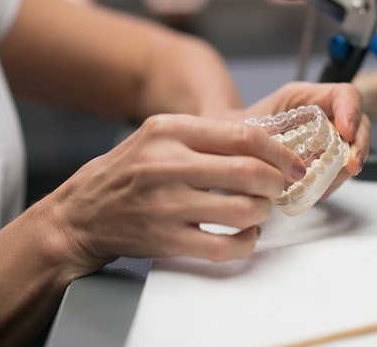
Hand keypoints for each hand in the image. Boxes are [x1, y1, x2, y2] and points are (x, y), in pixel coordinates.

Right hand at [37, 114, 305, 279]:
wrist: (84, 212)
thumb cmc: (131, 171)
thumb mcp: (160, 135)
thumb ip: (208, 134)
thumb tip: (267, 141)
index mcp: (170, 131)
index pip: (244, 136)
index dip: (279, 152)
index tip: (292, 163)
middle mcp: (167, 165)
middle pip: (250, 172)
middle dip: (277, 182)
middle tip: (280, 187)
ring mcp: (166, 205)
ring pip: (243, 210)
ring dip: (263, 212)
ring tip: (259, 209)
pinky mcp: (166, 240)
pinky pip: (225, 246)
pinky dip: (247, 242)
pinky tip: (246, 234)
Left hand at [225, 82, 370, 197]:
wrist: (230, 147)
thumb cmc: (242, 128)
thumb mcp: (256, 120)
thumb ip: (274, 135)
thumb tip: (293, 160)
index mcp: (311, 98)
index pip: (346, 95)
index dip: (351, 112)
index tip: (346, 132)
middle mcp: (326, 118)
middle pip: (359, 126)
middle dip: (358, 147)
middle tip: (351, 165)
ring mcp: (329, 143)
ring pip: (352, 153)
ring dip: (343, 169)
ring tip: (323, 180)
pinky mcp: (324, 166)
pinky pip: (336, 176)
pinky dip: (329, 184)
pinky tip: (314, 188)